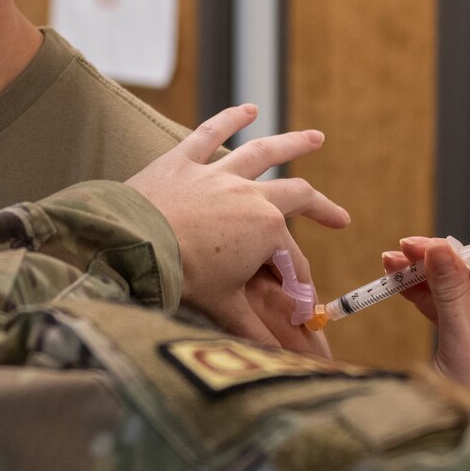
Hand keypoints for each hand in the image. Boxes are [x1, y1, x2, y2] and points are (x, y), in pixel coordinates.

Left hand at [126, 104, 347, 351]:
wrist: (130, 247)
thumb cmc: (179, 278)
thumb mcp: (221, 306)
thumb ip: (254, 329)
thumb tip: (278, 361)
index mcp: (265, 229)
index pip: (292, 259)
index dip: (299, 283)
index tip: (303, 305)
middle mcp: (249, 194)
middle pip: (296, 196)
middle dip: (320, 207)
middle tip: (339, 217)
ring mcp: (217, 173)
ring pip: (262, 153)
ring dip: (292, 144)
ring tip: (315, 138)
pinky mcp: (183, 160)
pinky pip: (210, 133)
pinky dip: (231, 118)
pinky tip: (249, 109)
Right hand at [387, 222, 469, 391]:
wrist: (460, 459)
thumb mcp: (462, 354)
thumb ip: (450, 299)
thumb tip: (439, 250)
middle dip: (447, 262)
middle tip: (407, 248)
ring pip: (464, 291)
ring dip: (429, 275)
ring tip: (392, 261)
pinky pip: (451, 308)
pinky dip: (425, 294)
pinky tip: (398, 279)